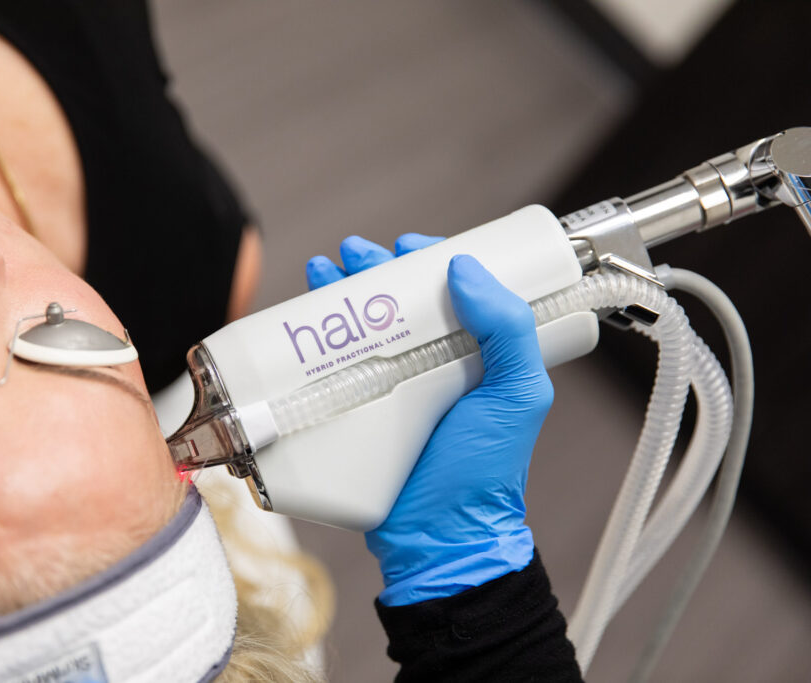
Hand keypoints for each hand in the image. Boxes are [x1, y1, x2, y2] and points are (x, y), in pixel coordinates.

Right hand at [307, 236, 552, 605]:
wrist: (437, 540)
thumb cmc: (482, 474)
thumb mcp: (516, 396)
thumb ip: (509, 331)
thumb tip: (466, 270)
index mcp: (477, 356)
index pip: (454, 293)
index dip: (430, 262)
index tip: (410, 247)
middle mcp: (434, 367)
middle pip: (400, 303)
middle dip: (372, 270)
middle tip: (353, 253)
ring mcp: (393, 390)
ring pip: (363, 328)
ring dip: (338, 294)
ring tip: (320, 270)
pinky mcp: (358, 414)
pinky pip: (335, 367)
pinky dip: (315, 340)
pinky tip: (300, 319)